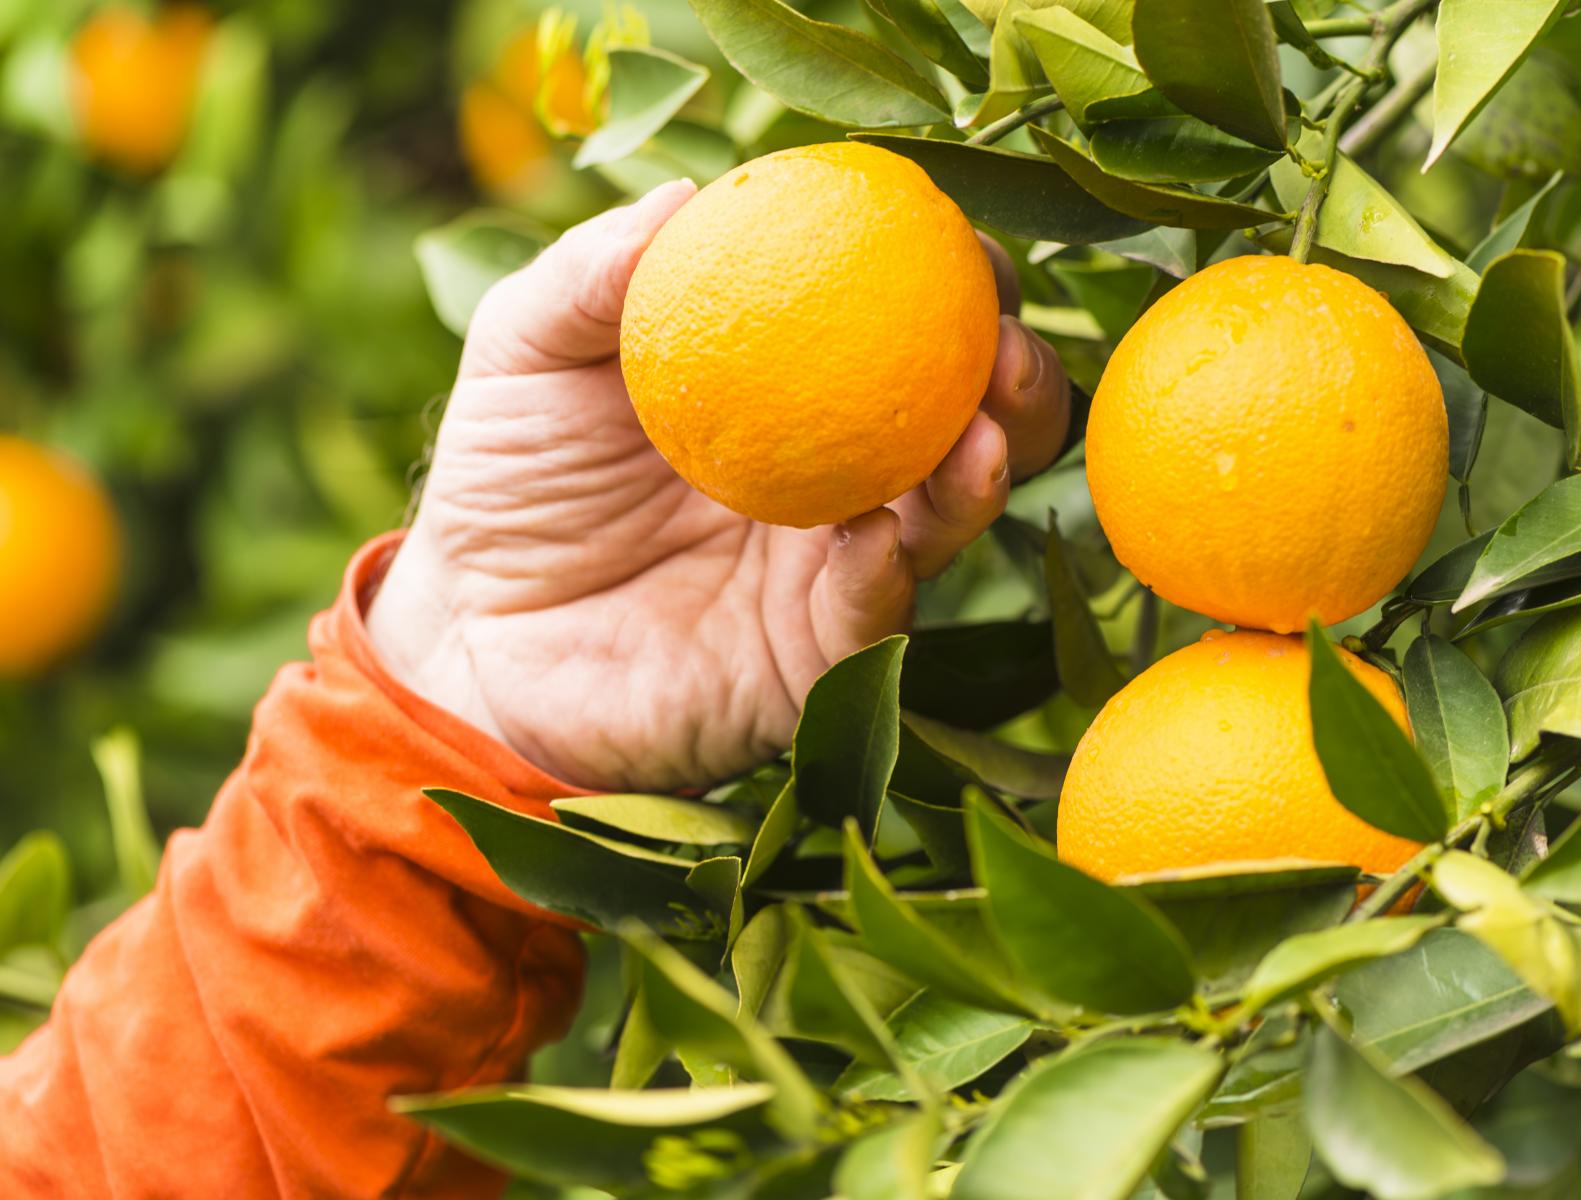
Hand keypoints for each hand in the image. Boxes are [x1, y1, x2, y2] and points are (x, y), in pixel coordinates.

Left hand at [366, 182, 1069, 790]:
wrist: (474, 637)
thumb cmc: (505, 484)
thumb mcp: (526, 356)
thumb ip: (590, 275)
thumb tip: (685, 195)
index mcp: (793, 389)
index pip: (900, 321)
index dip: (951, 277)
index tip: (959, 240)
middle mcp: (843, 472)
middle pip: (969, 414)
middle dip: (1017, 371)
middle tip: (1002, 338)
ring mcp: (840, 567)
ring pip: (950, 513)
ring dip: (987, 464)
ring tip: (988, 422)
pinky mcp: (818, 655)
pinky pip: (879, 606)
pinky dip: (898, 559)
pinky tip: (893, 519)